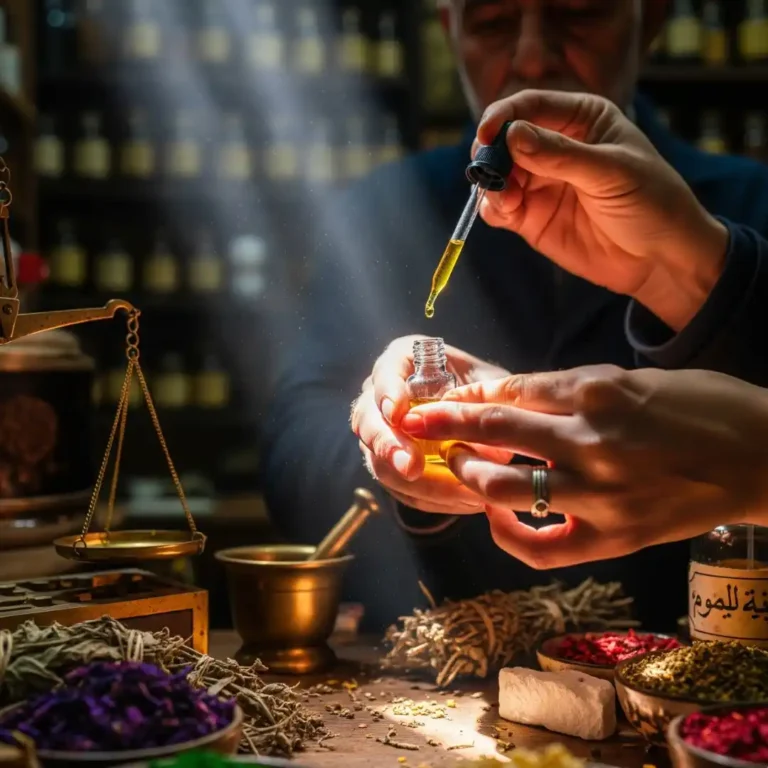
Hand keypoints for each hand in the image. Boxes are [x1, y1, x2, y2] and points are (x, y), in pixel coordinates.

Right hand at [351, 335, 511, 514]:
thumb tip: (486, 438)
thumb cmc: (483, 388)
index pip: (385, 373)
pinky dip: (427, 497)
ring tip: (458, 493)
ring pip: (377, 460)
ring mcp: (380, 433)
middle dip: (389, 446)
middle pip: (368, 421)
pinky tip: (461, 501)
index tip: (399, 414)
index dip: (388, 393)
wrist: (479, 412)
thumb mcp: (491, 384)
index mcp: (402, 361)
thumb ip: (486, 401)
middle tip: (411, 467)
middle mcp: (380, 395)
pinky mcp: (389, 465)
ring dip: (413, 482)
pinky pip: (397, 487)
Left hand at [400, 366, 767, 568]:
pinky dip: (510, 535)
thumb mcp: (634, 377)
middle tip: (413, 421)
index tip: (440, 397)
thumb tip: (513, 394)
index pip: (509, 390)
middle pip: (495, 430)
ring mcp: (600, 494)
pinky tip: (497, 519)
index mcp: (596, 392)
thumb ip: (571, 388)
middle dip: (444, 423)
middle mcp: (590, 442)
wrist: (764, 456)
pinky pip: (542, 548)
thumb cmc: (703, 406)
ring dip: (469, 475)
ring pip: (505, 487)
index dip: (466, 394)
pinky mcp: (614, 537)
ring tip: (456, 467)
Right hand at [475, 90, 728, 330]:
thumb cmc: (650, 202)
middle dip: (491, 153)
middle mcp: (554, 146)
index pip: (531, 106)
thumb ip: (560, 154)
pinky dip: (493, 208)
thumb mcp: (611, 172)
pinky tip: (504, 212)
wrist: (660, 258)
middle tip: (487, 171)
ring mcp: (540, 183)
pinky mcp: (531, 217)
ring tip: (505, 199)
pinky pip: (499, 207)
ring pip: (497, 174)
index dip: (504, 117)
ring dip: (491, 183)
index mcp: (580, 119)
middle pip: (505, 139)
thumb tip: (512, 135)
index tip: (486, 135)